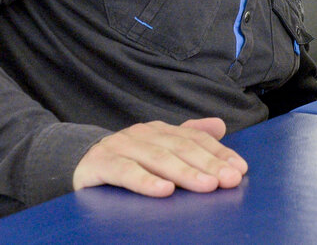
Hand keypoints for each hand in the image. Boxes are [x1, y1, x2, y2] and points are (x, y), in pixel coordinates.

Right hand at [72, 118, 246, 195]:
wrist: (77, 162)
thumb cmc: (126, 159)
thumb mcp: (158, 147)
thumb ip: (189, 136)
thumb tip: (221, 125)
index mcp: (160, 130)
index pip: (195, 139)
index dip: (219, 153)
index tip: (240, 169)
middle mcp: (143, 134)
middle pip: (181, 148)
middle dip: (209, 164)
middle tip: (229, 180)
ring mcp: (122, 146)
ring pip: (158, 158)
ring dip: (185, 172)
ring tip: (207, 185)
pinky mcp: (101, 163)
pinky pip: (125, 172)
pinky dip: (146, 181)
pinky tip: (164, 191)